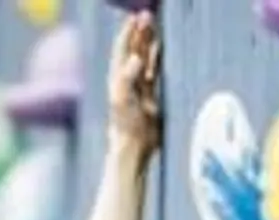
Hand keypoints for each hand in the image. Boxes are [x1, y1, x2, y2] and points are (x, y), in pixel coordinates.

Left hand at [107, 12, 160, 155]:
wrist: (134, 146)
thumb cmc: (125, 124)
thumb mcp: (123, 99)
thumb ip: (128, 77)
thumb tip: (135, 58)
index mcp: (118, 78)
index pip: (122, 50)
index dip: (127, 33)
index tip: (134, 18)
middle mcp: (127, 80)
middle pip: (133, 50)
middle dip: (139, 32)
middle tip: (146, 15)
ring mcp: (138, 87)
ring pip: (144, 58)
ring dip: (148, 42)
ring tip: (153, 25)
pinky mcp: (150, 95)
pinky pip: (154, 70)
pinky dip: (156, 57)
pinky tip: (160, 47)